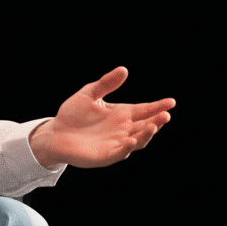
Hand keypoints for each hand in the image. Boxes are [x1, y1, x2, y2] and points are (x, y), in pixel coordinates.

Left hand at [30, 67, 174, 168]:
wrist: (55, 133)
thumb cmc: (73, 114)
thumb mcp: (89, 94)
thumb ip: (105, 83)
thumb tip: (124, 69)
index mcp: (121, 114)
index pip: (144, 110)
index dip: (158, 106)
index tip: (171, 101)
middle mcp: (123, 129)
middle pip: (146, 126)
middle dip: (157, 120)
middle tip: (166, 114)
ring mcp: (116, 143)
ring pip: (138, 140)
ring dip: (147, 134)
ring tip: (154, 125)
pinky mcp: (106, 155)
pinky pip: (120, 152)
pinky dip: (127, 147)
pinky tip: (131, 140)